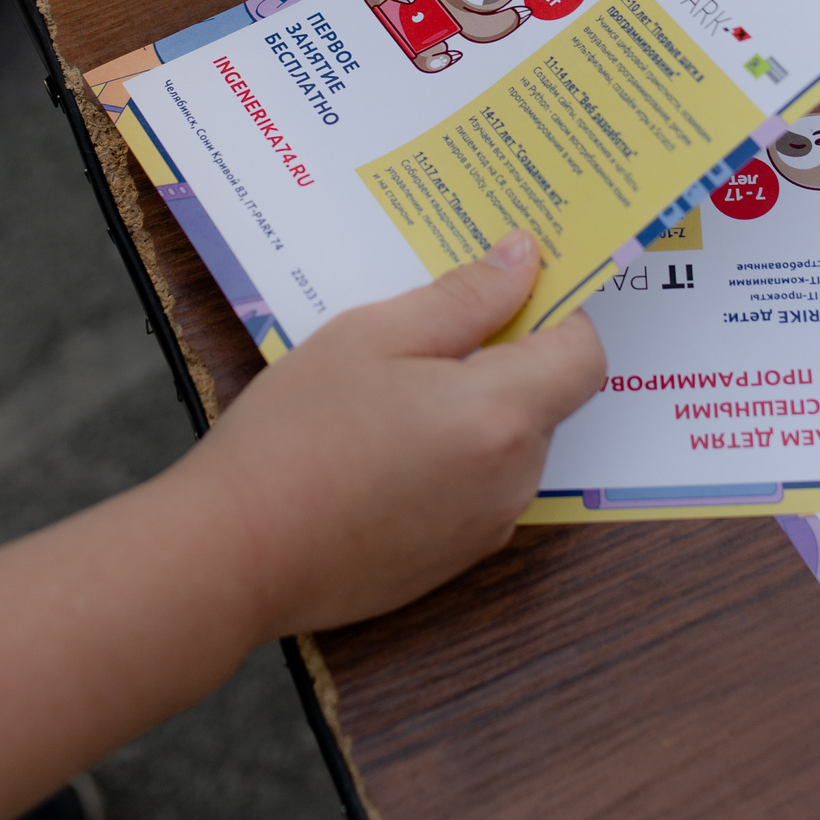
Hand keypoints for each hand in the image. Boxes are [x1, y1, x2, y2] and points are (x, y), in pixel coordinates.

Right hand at [179, 231, 604, 635]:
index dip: (555, 315)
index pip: (584, 354)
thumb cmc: (296, 433)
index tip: (503, 292)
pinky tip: (377, 453)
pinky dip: (448, 462)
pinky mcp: (454, 561)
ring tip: (385, 399)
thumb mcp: (373, 337)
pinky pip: (477, 490)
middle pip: (545, 400)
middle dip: (501, 361)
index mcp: (503, 415)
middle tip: (418, 340)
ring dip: (471, 413)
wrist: (235, 553)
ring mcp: (486, 528)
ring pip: (508, 446)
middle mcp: (514, 479)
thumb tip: (525, 258)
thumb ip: (464, 297)